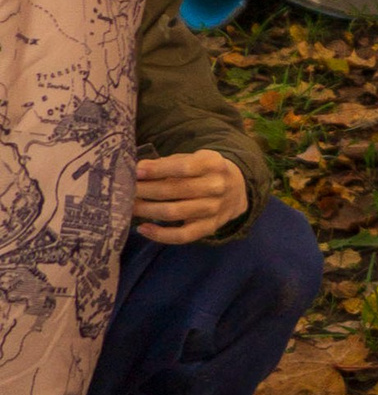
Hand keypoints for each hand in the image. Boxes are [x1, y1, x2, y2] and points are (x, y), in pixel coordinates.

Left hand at [132, 150, 248, 244]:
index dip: (158, 170)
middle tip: (124, 190)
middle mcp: (217, 186)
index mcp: (213, 164)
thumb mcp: (193, 159)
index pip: (184, 168)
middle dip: (146, 190)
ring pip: (174, 212)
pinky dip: (160, 234)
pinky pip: (182, 235)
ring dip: (147, 209)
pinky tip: (143, 228)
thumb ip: (168, 163)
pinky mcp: (209, 227)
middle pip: (175, 190)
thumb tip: (138, 169)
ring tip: (129, 206)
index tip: (136, 171)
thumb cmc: (205, 171)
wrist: (236, 190)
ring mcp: (215, 209)